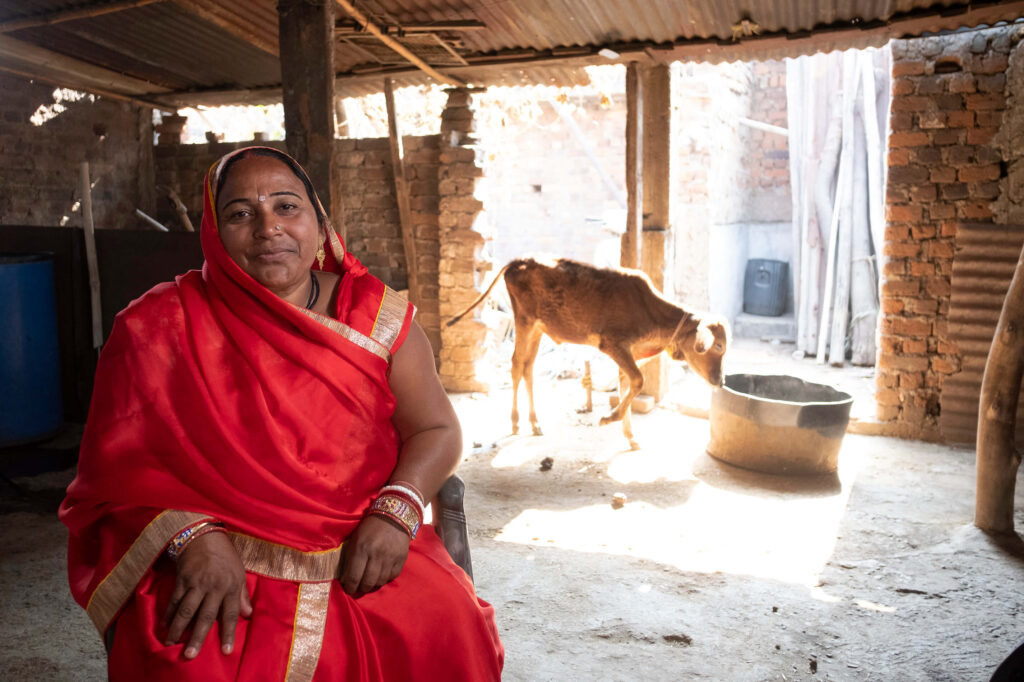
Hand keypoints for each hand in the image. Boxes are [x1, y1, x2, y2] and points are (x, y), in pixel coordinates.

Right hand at [163, 531, 251, 658]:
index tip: (226, 650)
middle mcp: (214, 586)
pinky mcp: (182, 579)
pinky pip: (174, 600)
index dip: (228, 632)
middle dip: (198, 637)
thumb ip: (242, 595)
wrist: (204, 536)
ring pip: (186, 611)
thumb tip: (248, 615)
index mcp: (231, 586)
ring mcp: (197, 583)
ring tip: (171, 644)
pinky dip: (168, 615)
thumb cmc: (225, 556)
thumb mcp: (239, 572)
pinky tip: (164, 626)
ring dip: (178, 629)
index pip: (231, 613)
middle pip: (205, 616)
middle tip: (191, 655)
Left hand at [339, 515, 410, 595]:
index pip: (353, 576)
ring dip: (373, 585)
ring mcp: (390, 557)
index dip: (349, 587)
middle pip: (367, 582)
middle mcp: (376, 554)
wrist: (393, 516)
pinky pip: (392, 576)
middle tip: (358, 588)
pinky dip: (385, 579)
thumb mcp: (355, 539)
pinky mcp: (401, 559)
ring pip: (380, 582)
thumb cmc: (370, 527)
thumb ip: (349, 557)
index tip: (348, 589)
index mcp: (361, 548)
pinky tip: (380, 576)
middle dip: (361, 589)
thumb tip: (345, 577)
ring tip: (369, 583)